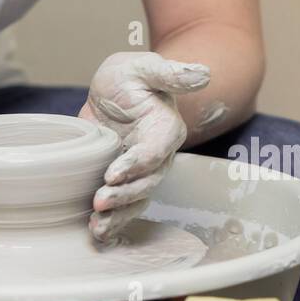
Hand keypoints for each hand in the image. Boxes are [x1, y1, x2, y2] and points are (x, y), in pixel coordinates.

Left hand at [80, 51, 210, 241]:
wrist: (114, 91)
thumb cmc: (130, 77)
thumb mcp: (143, 68)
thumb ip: (170, 73)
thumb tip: (203, 74)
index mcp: (166, 128)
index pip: (156, 151)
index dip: (137, 164)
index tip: (112, 173)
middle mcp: (159, 155)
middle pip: (147, 182)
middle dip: (124, 195)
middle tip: (99, 200)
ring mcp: (141, 171)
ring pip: (138, 199)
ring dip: (119, 215)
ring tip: (97, 225)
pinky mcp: (124, 180)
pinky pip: (125, 206)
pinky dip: (112, 221)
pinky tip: (96, 232)